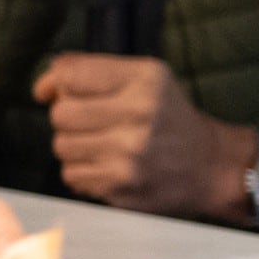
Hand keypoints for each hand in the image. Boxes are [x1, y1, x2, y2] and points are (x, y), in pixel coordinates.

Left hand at [35, 56, 254, 220]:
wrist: (213, 167)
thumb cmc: (171, 118)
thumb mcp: (148, 79)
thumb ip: (97, 71)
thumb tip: (46, 84)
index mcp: (145, 80)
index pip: (71, 75)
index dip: (54, 83)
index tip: (51, 91)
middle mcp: (139, 115)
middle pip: (61, 114)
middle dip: (68, 118)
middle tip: (90, 122)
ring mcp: (129, 156)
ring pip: (62, 146)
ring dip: (74, 146)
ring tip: (101, 145)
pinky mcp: (122, 188)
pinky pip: (72, 176)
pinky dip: (83, 172)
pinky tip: (107, 166)